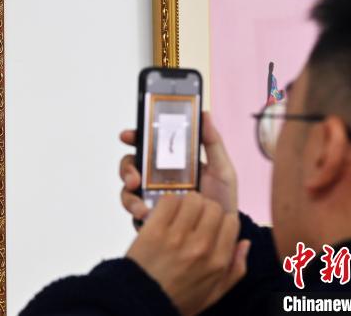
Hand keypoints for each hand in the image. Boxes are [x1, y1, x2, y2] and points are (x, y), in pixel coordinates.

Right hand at [119, 112, 237, 222]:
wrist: (224, 236)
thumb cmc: (222, 201)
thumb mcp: (222, 170)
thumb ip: (213, 143)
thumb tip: (204, 114)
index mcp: (171, 163)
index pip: (148, 145)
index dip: (135, 137)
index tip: (128, 136)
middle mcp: (156, 179)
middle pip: (131, 166)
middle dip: (126, 168)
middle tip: (134, 177)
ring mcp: (151, 199)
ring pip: (127, 190)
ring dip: (128, 195)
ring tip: (141, 205)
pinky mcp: (150, 219)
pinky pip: (134, 213)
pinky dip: (136, 213)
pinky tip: (146, 216)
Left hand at [126, 192, 249, 315]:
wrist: (142, 303)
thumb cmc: (177, 298)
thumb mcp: (214, 293)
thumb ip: (235, 269)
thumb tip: (245, 243)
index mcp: (218, 262)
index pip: (231, 221)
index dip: (221, 220)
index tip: (211, 224)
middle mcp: (201, 247)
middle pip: (213, 206)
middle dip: (205, 209)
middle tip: (194, 217)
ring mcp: (177, 237)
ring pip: (193, 199)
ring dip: (187, 203)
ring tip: (180, 214)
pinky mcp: (154, 229)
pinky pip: (169, 200)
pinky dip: (169, 203)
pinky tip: (165, 214)